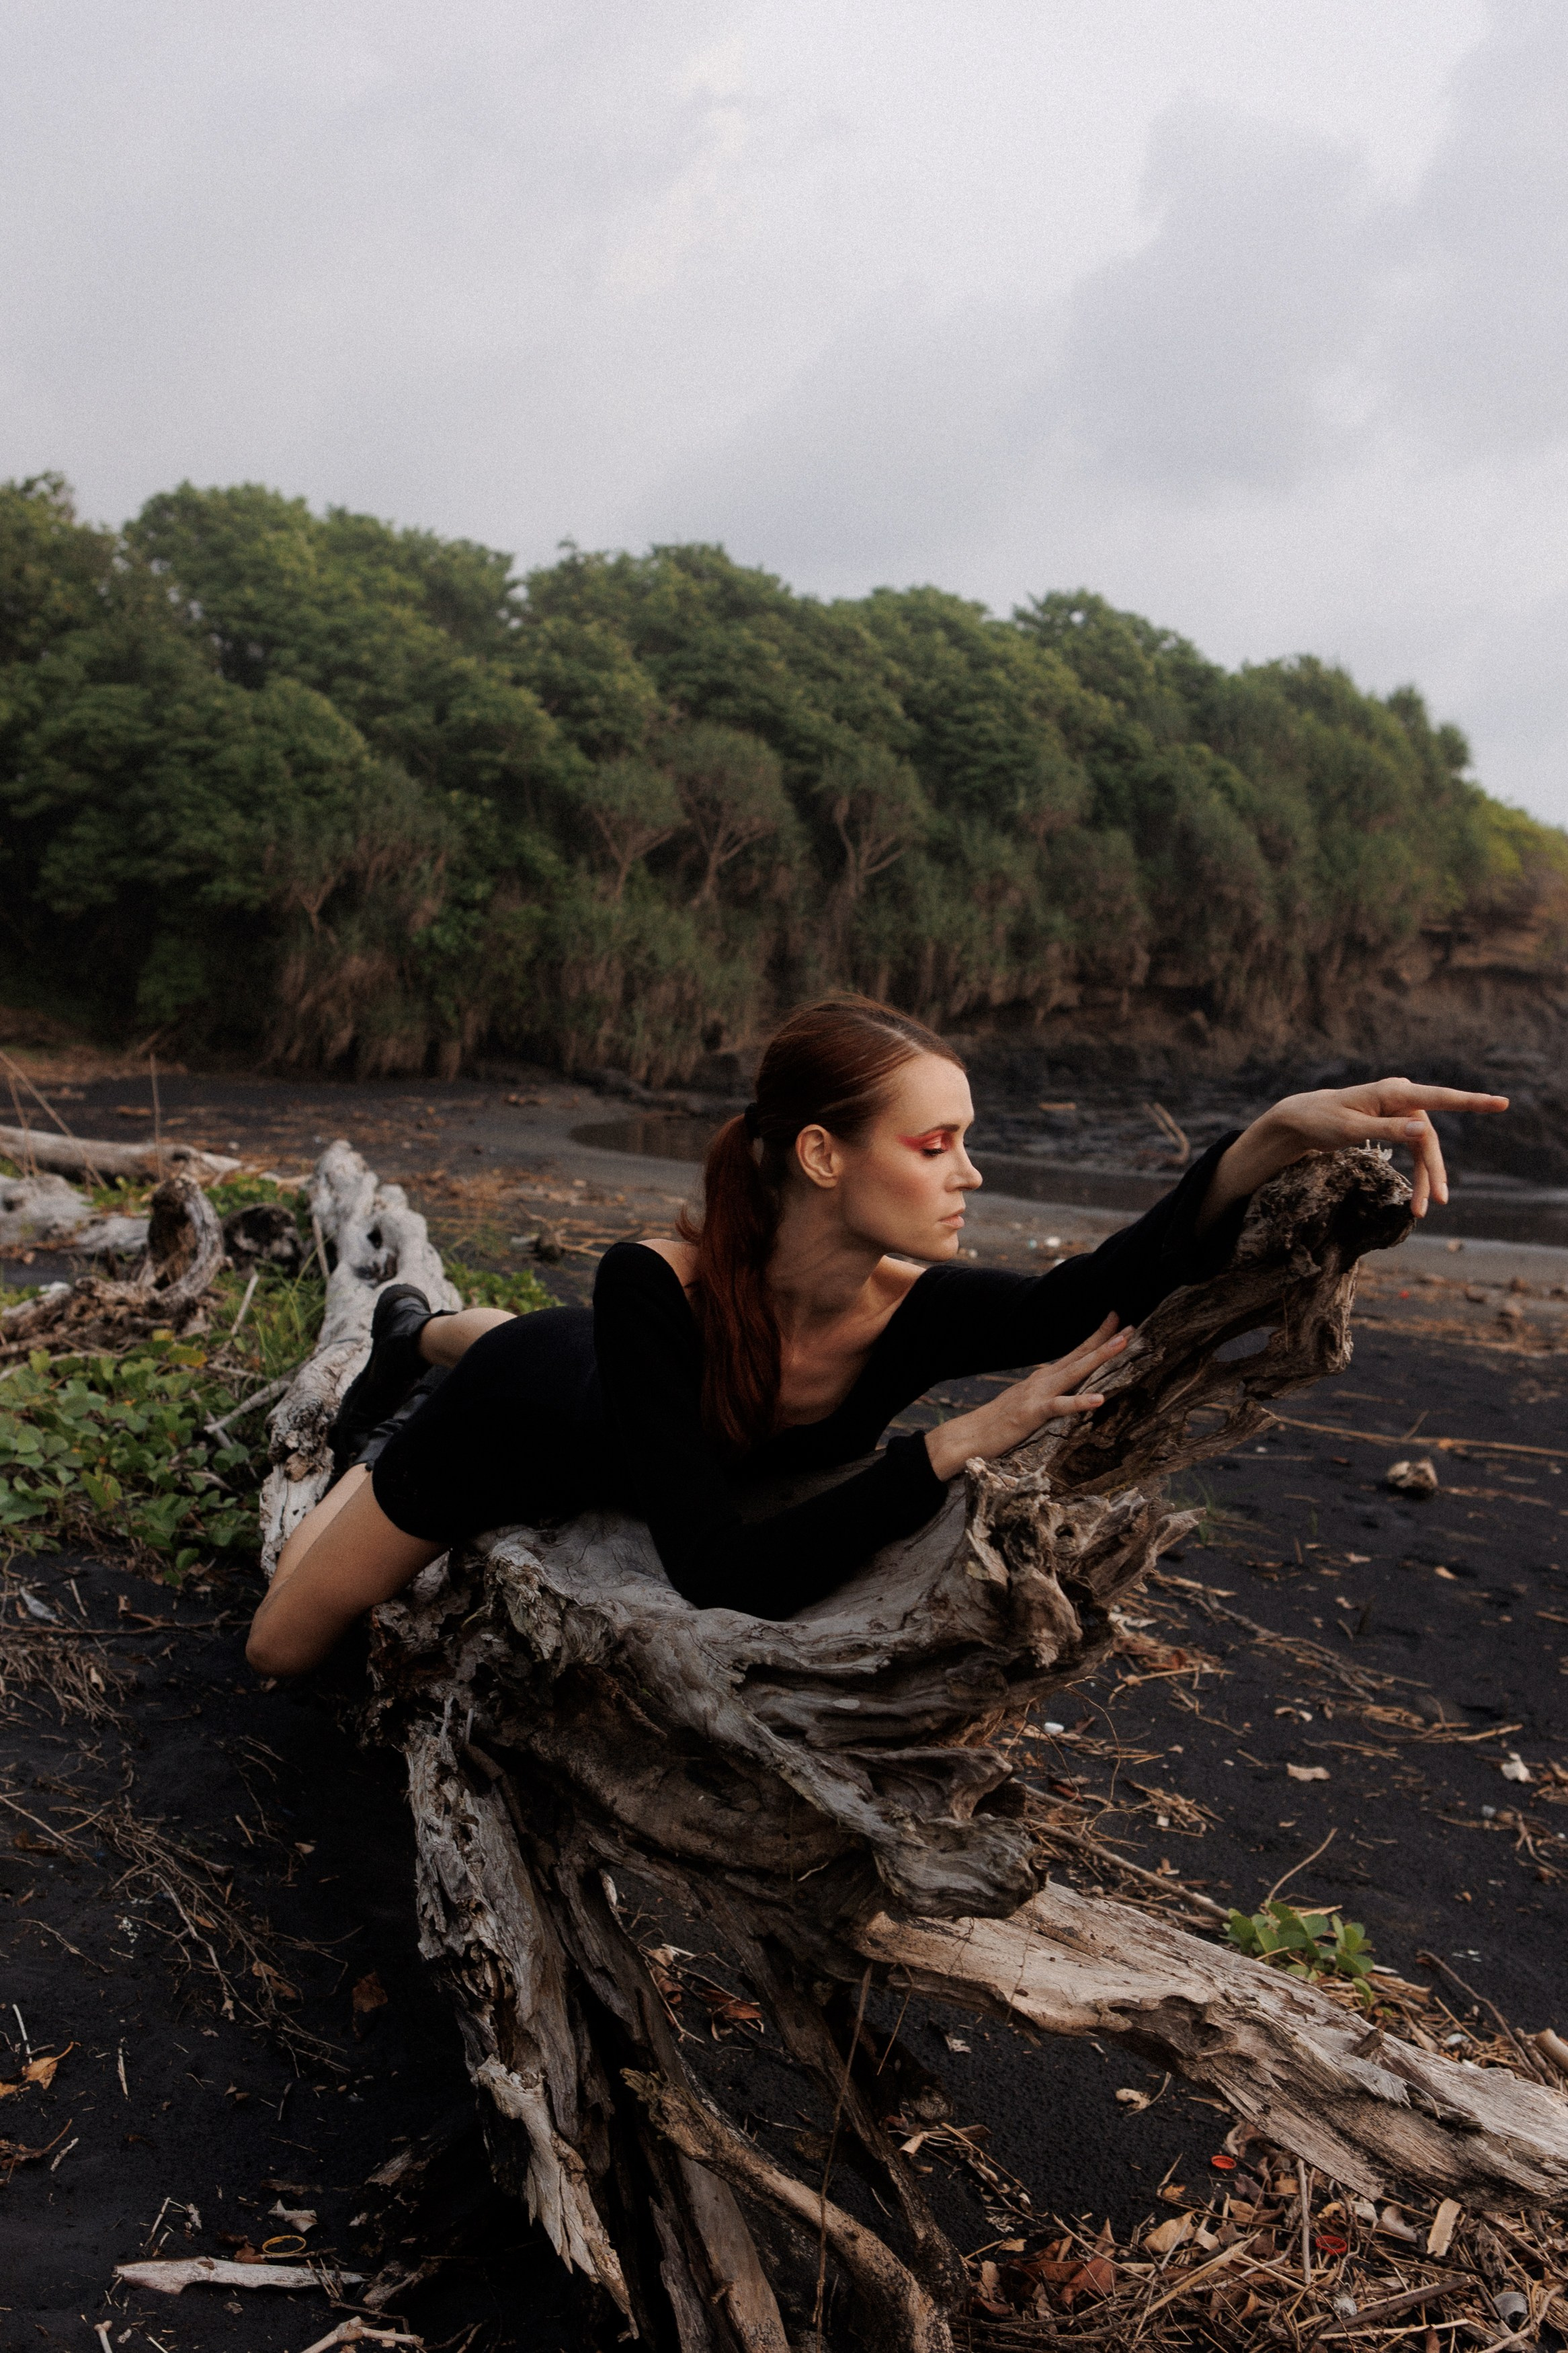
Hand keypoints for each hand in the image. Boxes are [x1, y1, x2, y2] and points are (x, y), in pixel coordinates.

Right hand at [924, 1314, 1129, 1480]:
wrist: (969, 1436)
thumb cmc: (999, 1424)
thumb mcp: (1029, 1404)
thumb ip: (1047, 1396)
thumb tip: (1065, 1392)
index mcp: (1043, 1379)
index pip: (1075, 1353)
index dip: (1096, 1337)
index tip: (1117, 1321)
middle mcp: (1042, 1380)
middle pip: (1080, 1355)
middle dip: (1106, 1338)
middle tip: (1132, 1324)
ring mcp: (1037, 1394)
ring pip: (1075, 1371)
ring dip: (1100, 1356)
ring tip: (1123, 1343)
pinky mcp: (1032, 1413)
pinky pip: (1060, 1406)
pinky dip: (1081, 1402)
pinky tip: (1100, 1399)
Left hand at [1202, 1077, 1508, 1226]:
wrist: (1300, 1120)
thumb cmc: (1321, 1121)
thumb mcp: (1349, 1129)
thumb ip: (1386, 1129)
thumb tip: (1421, 1130)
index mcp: (1393, 1092)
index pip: (1439, 1098)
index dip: (1471, 1102)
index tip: (1501, 1103)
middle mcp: (1401, 1098)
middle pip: (1429, 1138)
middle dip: (1433, 1170)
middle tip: (1437, 1202)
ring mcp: (1400, 1111)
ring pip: (1423, 1148)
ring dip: (1425, 1177)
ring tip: (1423, 1208)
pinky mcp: (1395, 1123)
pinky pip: (1415, 1149)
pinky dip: (1417, 1171)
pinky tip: (1419, 1195)